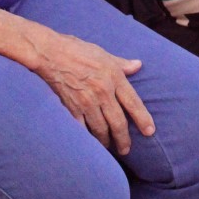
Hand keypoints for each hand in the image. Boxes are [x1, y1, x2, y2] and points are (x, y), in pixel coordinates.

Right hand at [34, 30, 153, 154]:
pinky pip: (83, 129)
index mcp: (113, 76)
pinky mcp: (71, 108)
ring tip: (109, 147)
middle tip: (126, 149)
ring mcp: (87, 101)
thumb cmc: (76, 50)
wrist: (49, 53)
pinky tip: (90, 144)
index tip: (150, 131)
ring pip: (101, 129)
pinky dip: (88, 138)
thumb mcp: (103, 53)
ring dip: (106, 142)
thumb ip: (122, 63)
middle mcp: (103, 91)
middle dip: (124, 139)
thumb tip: (138, 65)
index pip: (133, 102)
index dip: (143, 119)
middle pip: (118, 122)